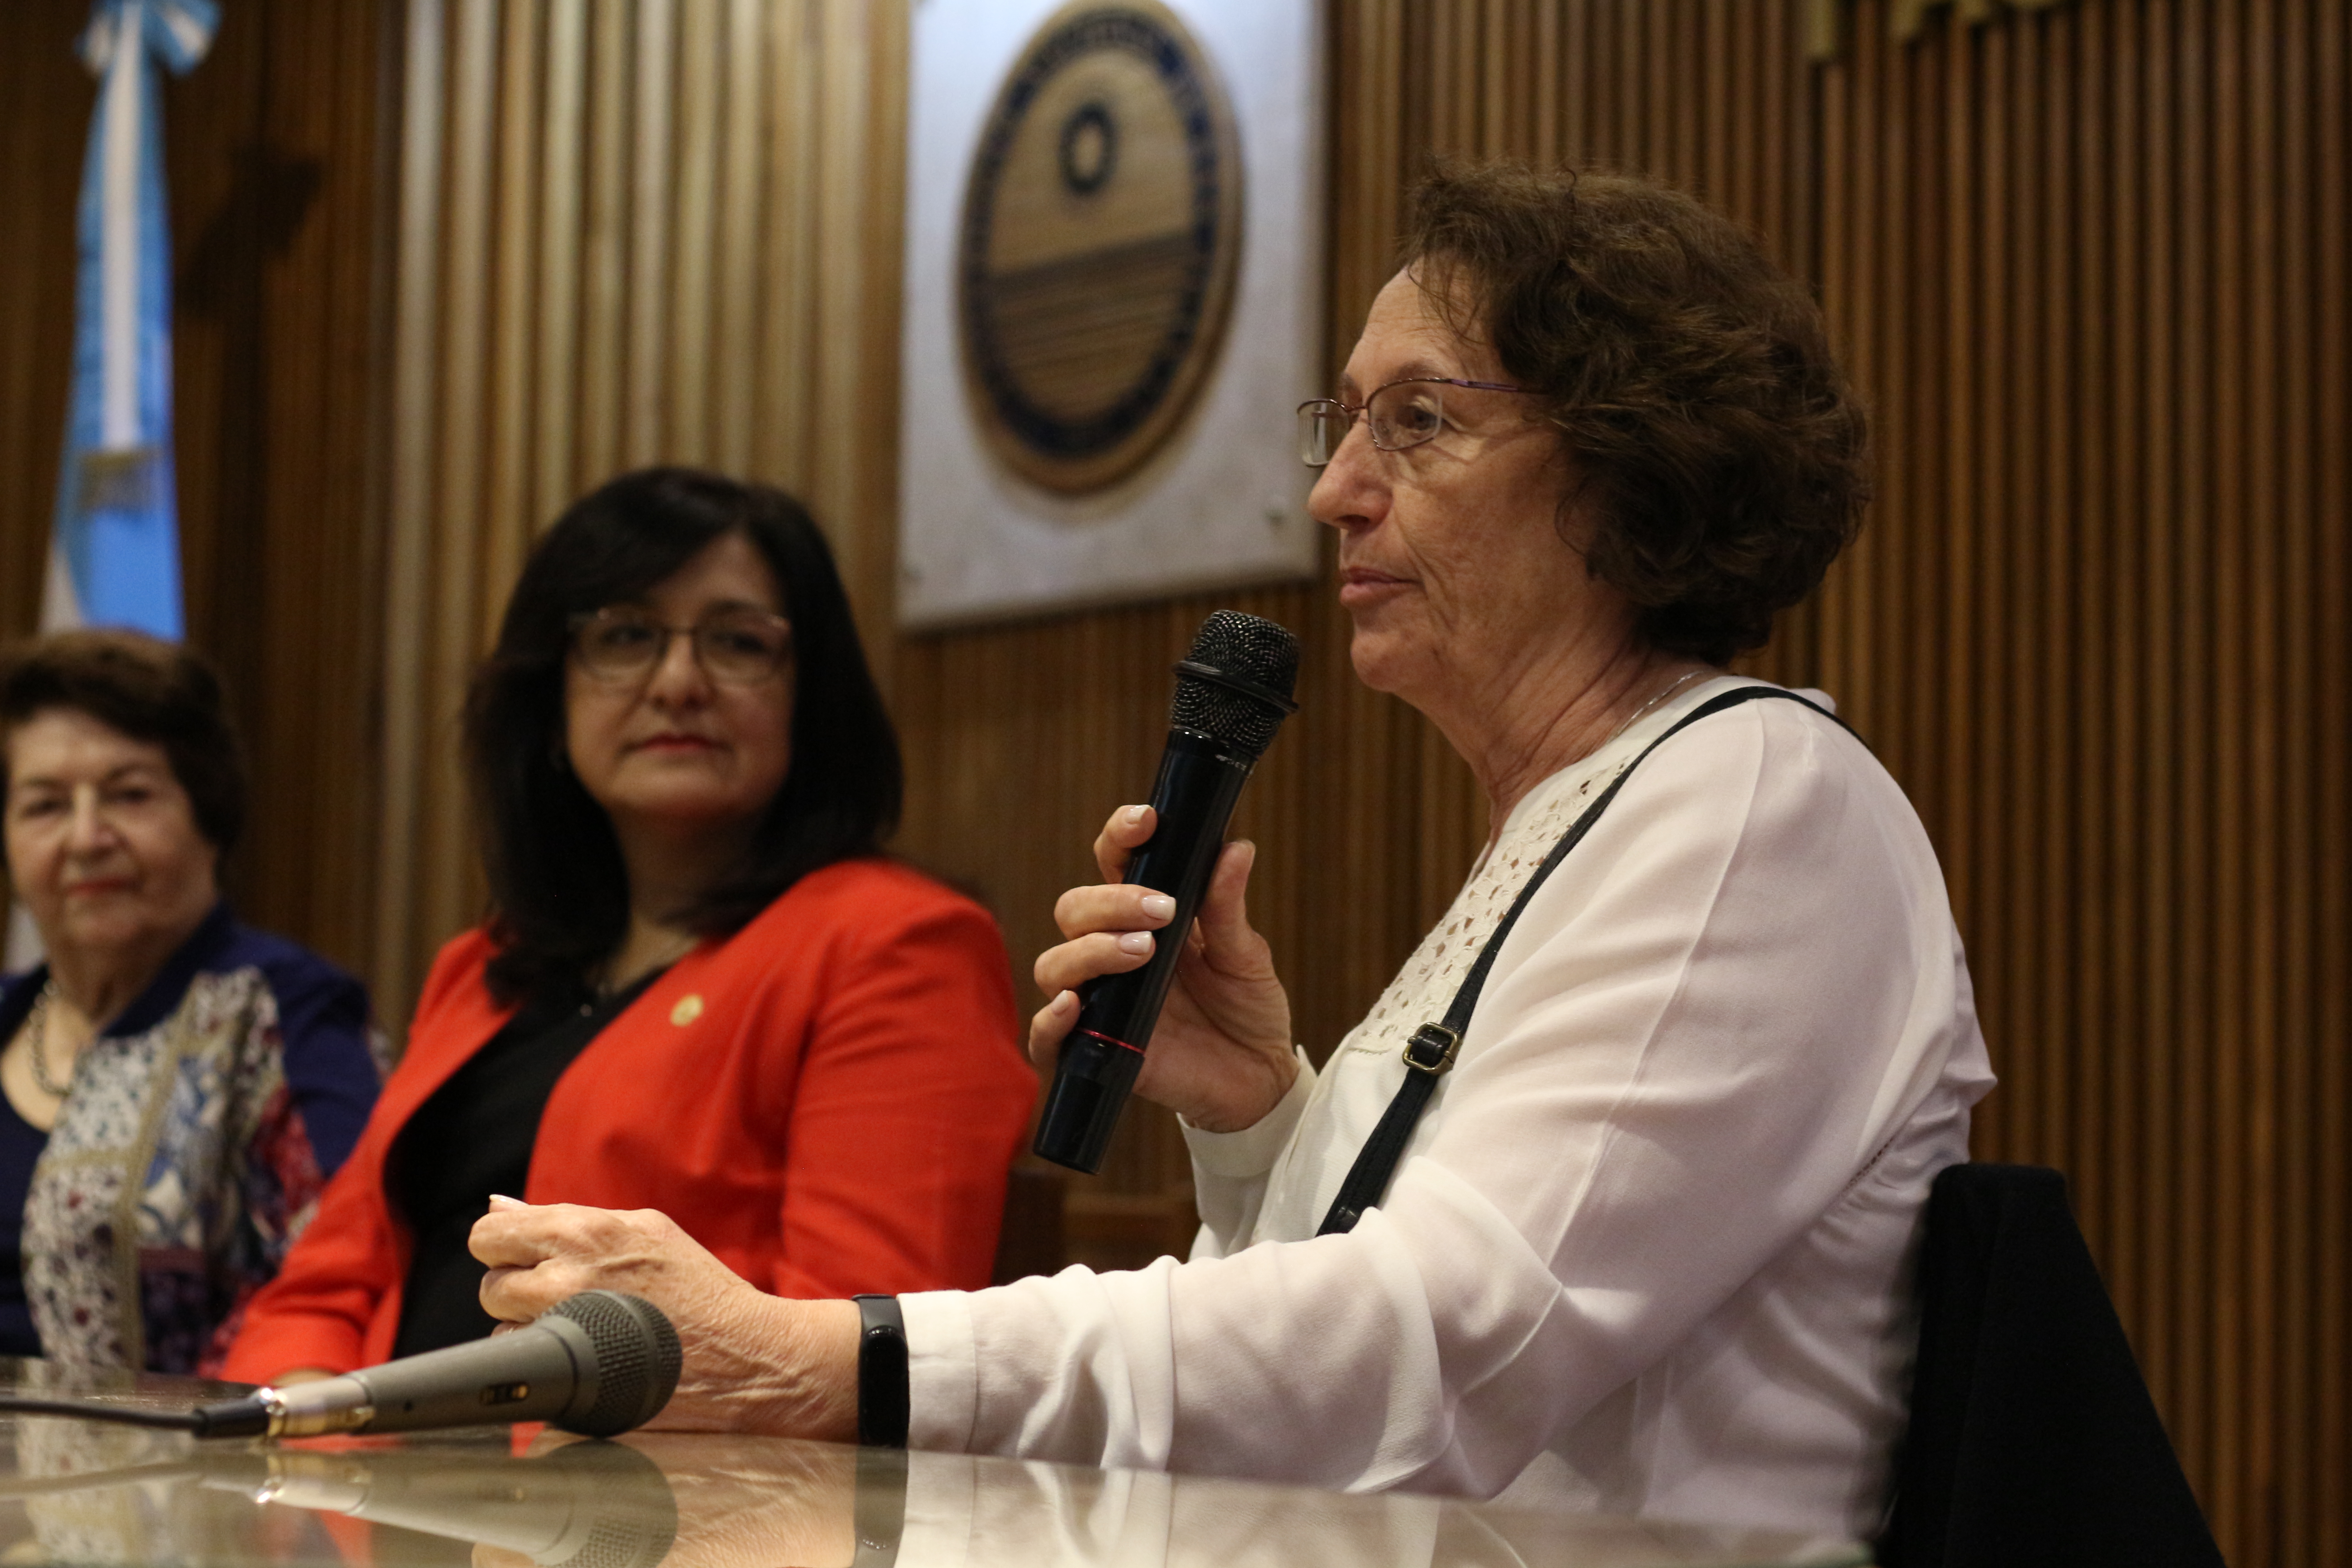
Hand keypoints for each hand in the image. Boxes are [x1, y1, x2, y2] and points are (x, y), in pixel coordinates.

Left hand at [470, 1197, 858, 1437]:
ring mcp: (566, 1331)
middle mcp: (566, 1277)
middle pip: (490, 1287)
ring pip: (502, 1331)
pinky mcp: (569, 1380)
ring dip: (530, 1331)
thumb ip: (565, 1218)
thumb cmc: (699, 1290)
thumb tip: (496, 1209)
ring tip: (585, 1330)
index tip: (526, 1262)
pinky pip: (528, 1370)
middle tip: (562, 1299)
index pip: (488, 1236)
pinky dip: (549, 1365)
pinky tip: (592, 1359)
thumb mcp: (644, 1231)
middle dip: (516, 1293)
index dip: (503, 1250)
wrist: (747, 1356)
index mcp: (582, 1231)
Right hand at [1030, 806, 1296, 1133]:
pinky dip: (1050, 1020)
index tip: (1146, 821)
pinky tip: (1074, 1005)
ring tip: (1142, 952)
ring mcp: (1100, 1001)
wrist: (1259, 1078)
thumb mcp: (1246, 956)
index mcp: (1147, 918)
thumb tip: (1235, 848)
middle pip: (1075, 909)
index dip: (1119, 837)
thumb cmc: (1247, 1009)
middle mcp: (1113, 954)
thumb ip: (1227, 907)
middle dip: (1110, 902)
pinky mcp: (1096, 1050)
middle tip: (1161, 911)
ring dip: (1090, 950)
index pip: (1113, 865)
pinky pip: (1047, 1036)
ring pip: (1054, 963)